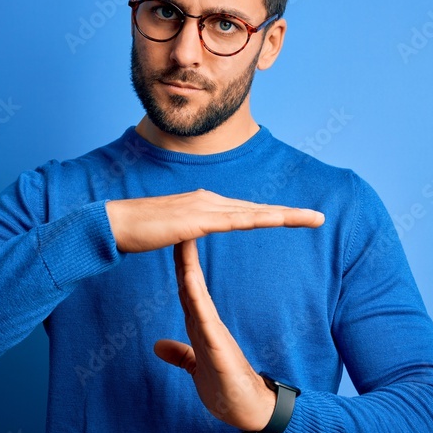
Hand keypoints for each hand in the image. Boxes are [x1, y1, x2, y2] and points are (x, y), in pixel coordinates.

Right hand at [105, 189, 323, 253]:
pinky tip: (277, 221)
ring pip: (252, 212)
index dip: (271, 215)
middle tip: (319, 217)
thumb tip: (190, 231)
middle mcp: (208, 200)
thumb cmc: (136, 231)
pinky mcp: (196, 220)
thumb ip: (184, 231)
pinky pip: (234, 221)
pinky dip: (259, 220)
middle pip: (256, 209)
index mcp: (203, 204)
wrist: (113, 224)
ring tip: (312, 219)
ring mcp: (203, 207)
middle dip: (289, 213)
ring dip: (285, 215)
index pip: (245, 211)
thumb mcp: (169, 232)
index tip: (295, 219)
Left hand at [153, 238, 276, 431]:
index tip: (170, 237)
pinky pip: (204, 319)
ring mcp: (214, 333)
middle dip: (182, 253)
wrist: (251, 411)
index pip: (187, 287)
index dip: (178, 262)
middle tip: (176, 222)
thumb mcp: (196, 368)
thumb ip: (181, 355)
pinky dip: (196, 298)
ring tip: (185, 238)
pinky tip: (190, 281)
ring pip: (197, 294)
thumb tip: (158, 346)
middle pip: (190, 282)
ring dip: (189, 266)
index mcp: (200, 326)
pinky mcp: (219, 347)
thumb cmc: (226, 389)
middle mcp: (207, 323)